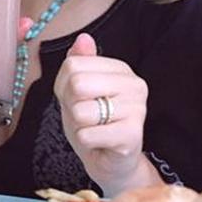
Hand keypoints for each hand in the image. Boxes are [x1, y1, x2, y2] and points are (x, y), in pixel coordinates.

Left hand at [53, 34, 159, 190]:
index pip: (73, 65)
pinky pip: (88, 134)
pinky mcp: (132, 134)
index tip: (77, 99)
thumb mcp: (79, 91)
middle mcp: (135, 85)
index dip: (63, 86)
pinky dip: (86, 142)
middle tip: (85, 117)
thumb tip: (83, 39)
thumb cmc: (94, 125)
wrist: (111, 163)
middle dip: (71, 106)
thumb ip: (79, 64)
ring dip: (79, 126)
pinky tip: (100, 143)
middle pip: (77, 84)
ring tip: (94, 129)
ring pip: (81, 111)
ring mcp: (137, 109)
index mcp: (122, 70)